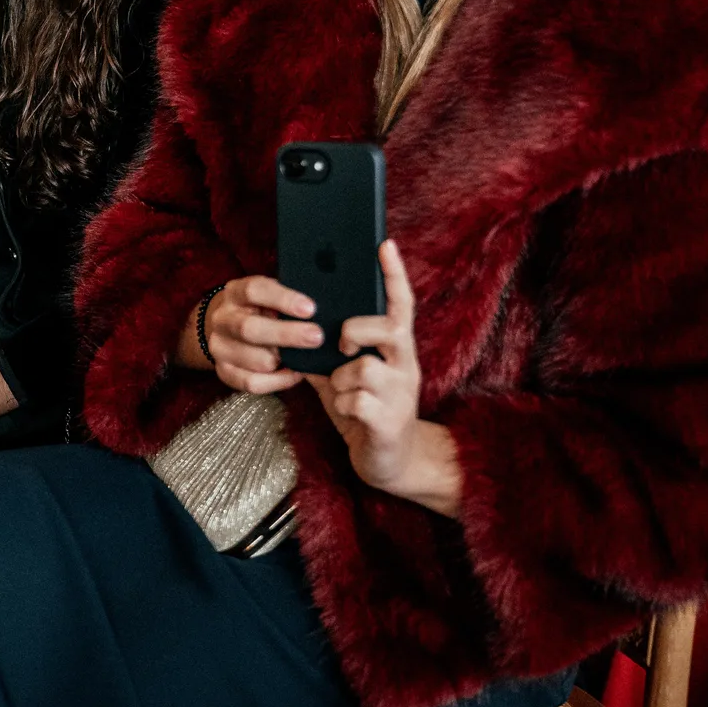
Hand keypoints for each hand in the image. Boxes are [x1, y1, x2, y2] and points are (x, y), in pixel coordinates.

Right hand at [196, 276, 323, 394]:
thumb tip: (324, 306)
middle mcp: (222, 319)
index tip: (310, 308)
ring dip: (285, 360)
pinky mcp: (223, 372)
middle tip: (317, 337)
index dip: (283, 299)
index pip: (254, 290)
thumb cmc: (260, 308)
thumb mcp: (269, 293)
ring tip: (306, 358)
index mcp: (235, 292)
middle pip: (249, 328)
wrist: (227, 326)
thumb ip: (288, 297)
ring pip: (255, 359)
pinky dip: (278, 381)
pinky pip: (252, 383)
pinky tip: (295, 373)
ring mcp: (219, 347)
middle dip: (287, 334)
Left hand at [304, 241, 458, 515]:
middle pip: (387, 328)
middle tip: (342, 347)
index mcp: (396, 349)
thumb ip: (331, 349)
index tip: (384, 244)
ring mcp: (402, 393)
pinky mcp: (389, 420)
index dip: (393, 275)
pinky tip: (348, 413)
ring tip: (344, 394)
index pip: (401, 305)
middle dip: (355, 331)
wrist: (389, 462)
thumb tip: (301, 321)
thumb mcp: (346, 374)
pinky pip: (355, 400)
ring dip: (340, 380)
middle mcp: (406, 365)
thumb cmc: (364, 410)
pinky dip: (342, 404)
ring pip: (363, 367)